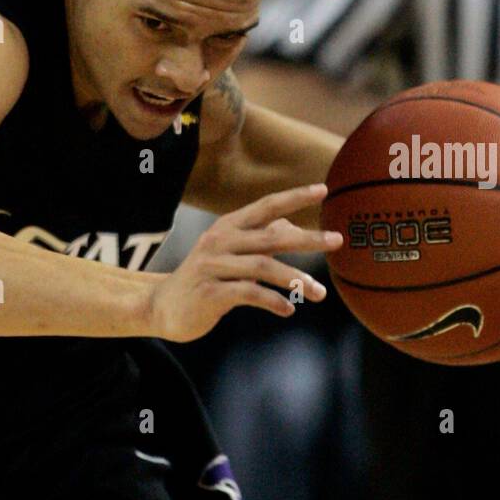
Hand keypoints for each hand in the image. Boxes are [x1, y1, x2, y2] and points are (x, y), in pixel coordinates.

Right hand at [146, 183, 342, 343]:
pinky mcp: (210, 292)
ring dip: (296, 279)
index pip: (266, 206)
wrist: (162, 307)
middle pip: (271, 236)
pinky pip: (249, 294)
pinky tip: (288, 310)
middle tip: (337, 240)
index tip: (323, 189)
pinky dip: (273, 301)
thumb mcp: (231, 254)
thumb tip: (293, 228)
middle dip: (308, 238)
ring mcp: (213, 266)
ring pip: (263, 266)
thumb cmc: (206, 277)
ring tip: (321, 293)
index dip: (294, 197)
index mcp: (228, 226)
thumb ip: (259, 240)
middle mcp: (221, 241)